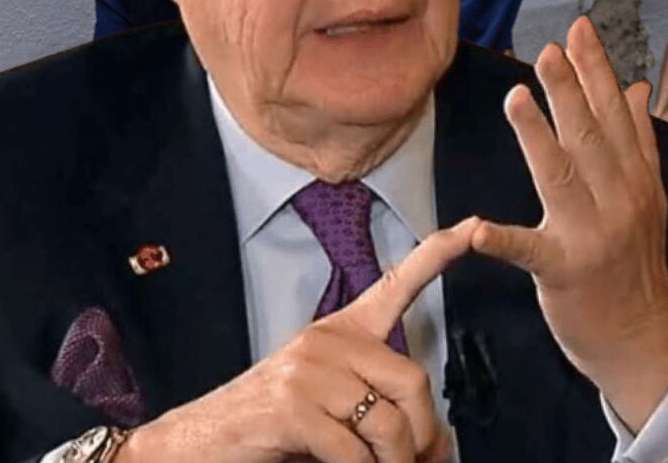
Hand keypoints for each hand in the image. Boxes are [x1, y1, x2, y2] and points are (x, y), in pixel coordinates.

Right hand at [124, 220, 479, 462]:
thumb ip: (378, 407)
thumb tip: (440, 439)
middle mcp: (327, 341)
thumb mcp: (329, 406)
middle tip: (419, 462)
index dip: (438, 254)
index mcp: (340, 331)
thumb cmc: (269, 427)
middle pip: (412, 381)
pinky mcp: (291, 407)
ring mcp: (307, 372)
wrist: (191, 445)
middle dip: (424, 433)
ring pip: (388, 421)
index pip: (397, 283)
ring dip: (394, 462)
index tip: (475, 228)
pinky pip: (353, 450)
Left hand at [471, 18, 667, 431]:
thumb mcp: (649, 196)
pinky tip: (478, 227)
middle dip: (569, 90)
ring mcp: (593, 235)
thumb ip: (640, 141)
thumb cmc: (636, 263)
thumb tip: (636, 87)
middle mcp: (621, 198)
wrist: (643, 338)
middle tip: (549, 50)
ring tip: (517, 97)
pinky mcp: (564, 272)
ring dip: (539, 136)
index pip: (616, 113)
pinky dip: (504, 239)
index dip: (597, 70)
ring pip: (563, 177)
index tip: (579, 30)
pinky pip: (531, 251)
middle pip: (591, 136)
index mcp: (638, 177)